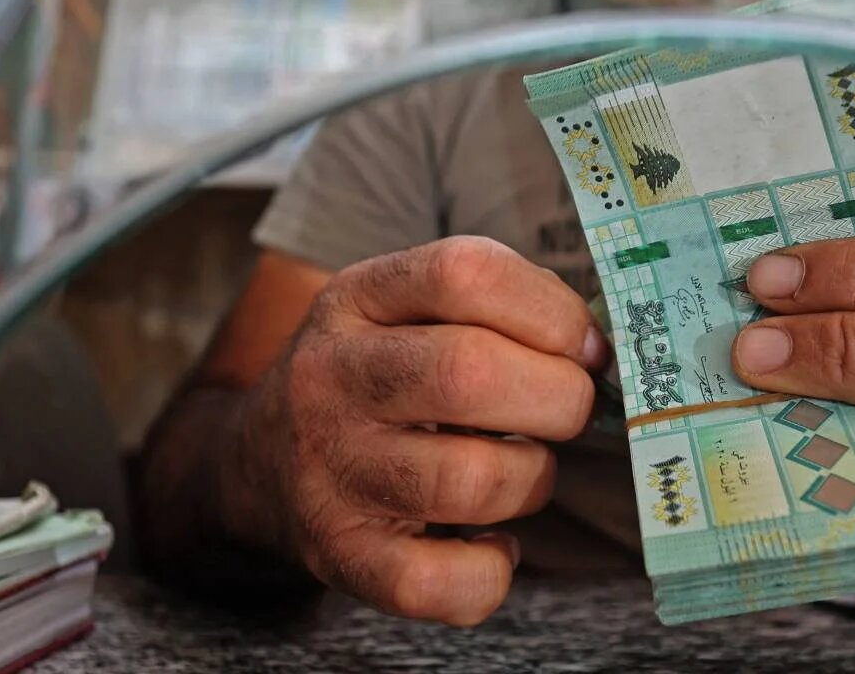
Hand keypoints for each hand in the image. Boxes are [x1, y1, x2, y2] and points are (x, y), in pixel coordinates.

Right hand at [235, 237, 607, 625]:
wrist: (258, 461)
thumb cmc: (374, 376)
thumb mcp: (405, 308)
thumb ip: (497, 306)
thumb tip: (596, 351)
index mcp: (358, 298)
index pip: (465, 273)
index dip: (551, 310)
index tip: (584, 346)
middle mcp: (332, 377)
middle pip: (472, 373)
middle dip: (558, 398)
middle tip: (565, 409)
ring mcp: (330, 470)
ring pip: (471, 480)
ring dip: (531, 479)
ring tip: (521, 469)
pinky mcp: (339, 554)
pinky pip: (438, 581)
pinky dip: (491, 570)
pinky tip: (491, 541)